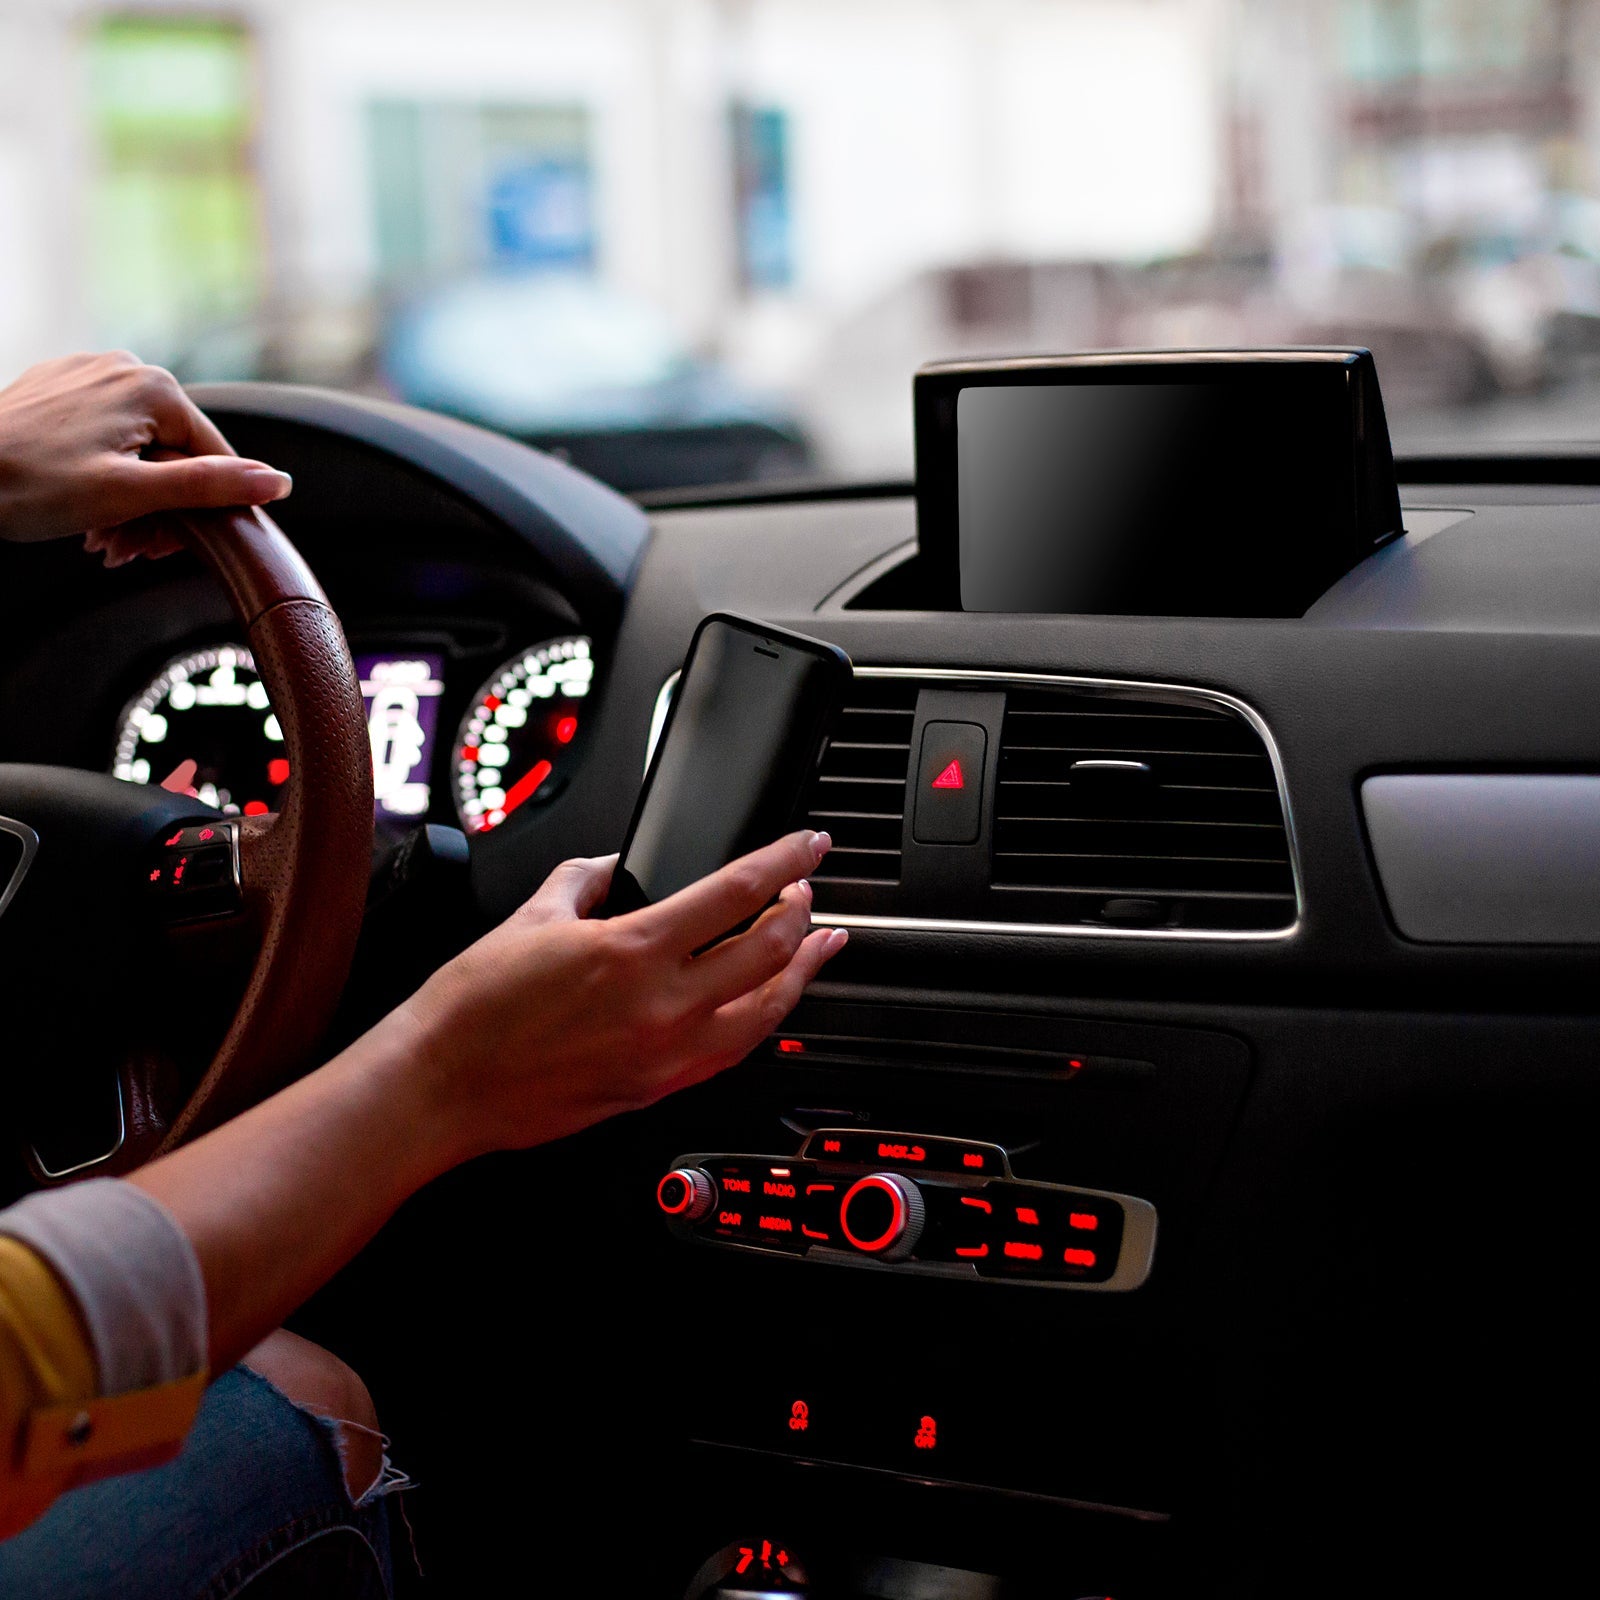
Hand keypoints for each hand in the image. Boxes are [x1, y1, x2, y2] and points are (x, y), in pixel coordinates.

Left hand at [0, 351, 292, 562]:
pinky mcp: (62, 389)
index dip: (203, 511)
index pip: (215, 457)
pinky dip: (106, 475)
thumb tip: (275, 483)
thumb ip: (209, 485)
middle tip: (128, 549)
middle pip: (176, 453)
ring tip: (103, 537)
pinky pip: (107, 436)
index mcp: (153, 388)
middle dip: (161, 509)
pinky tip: (85, 507)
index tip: (169, 547)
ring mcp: (91, 375)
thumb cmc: (29, 485)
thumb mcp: (132, 494)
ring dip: (133, 500)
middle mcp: (126, 369)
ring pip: (141, 449)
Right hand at [401, 830, 847, 1160]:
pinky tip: (768, 1007)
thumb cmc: (475, 1007)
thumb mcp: (532, 914)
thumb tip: (612, 864)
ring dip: (800, 973)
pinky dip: (762, 1022)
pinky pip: (733, 1052)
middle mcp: (663, 1005)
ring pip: (767, 1011)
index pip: (739, 892)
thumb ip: (585, 877)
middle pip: (769, 951)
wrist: (442, 1082)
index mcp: (635, 950)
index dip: (786, 861)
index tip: (809, 845)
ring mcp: (666, 1054)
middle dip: (801, 913)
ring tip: (819, 947)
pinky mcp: (657, 1087)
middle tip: (807, 891)